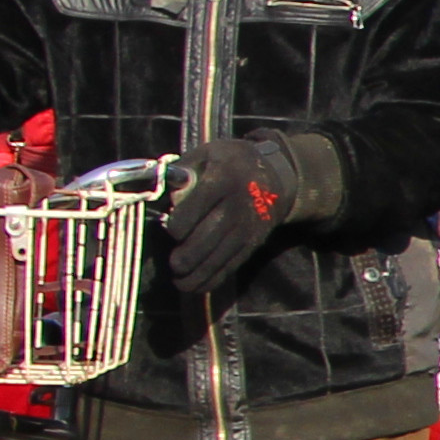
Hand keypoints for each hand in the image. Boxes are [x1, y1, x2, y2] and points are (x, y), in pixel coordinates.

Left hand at [161, 134, 331, 295]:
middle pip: (211, 235)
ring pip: (221, 255)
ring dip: (199, 273)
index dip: (181, 222)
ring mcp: (248, 226)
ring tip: (180, 283)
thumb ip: (183, 170)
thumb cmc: (231, 163)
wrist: (276, 176)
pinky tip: (197, 286)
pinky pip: (232, 263)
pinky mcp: (253, 242)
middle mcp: (238, 204)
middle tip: (174, 264)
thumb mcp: (208, 153)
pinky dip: (215, 278)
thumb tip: (162, 192)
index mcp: (224, 177)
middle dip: (189, 255)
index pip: (200, 204)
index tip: (170, 230)